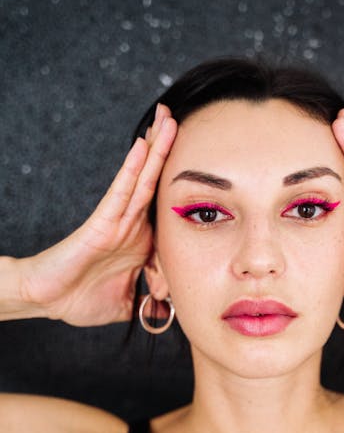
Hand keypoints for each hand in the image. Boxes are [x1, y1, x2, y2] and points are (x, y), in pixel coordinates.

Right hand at [21, 104, 176, 325]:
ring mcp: (117, 221)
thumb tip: (166, 313)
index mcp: (141, 242)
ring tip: (167, 119)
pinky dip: (132, 169)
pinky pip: (120, 192)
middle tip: (183, 120)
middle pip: (155, 182)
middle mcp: (131, 226)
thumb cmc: (81, 299)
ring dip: (155, 149)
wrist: (48, 301)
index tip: (207, 167)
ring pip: (141, 179)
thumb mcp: (127, 305)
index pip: (168, 210)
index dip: (185, 188)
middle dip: (168, 151)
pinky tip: (142, 145)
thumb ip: (148, 305)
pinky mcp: (101, 223)